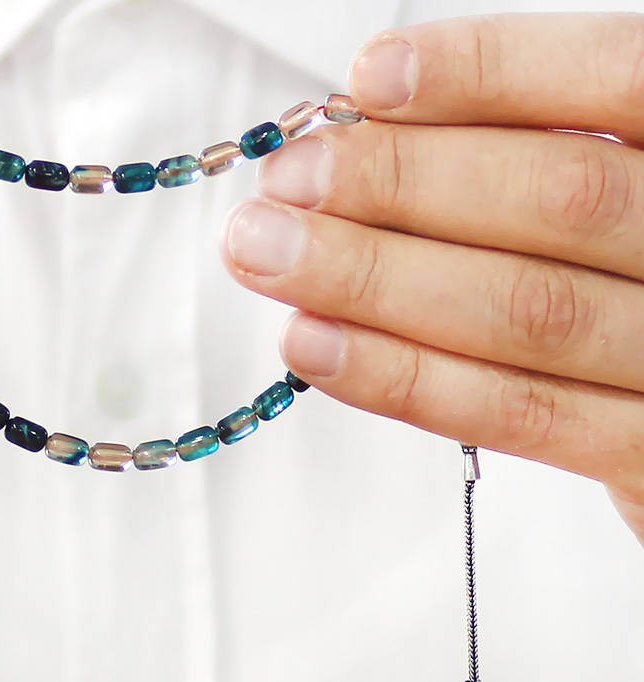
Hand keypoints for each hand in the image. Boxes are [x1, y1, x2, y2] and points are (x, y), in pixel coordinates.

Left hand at [220, 13, 643, 544]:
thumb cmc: (624, 285)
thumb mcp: (602, 194)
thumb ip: (516, 158)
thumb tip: (365, 131)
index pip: (616, 81)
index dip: (491, 71)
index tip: (370, 79)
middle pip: (557, 199)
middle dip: (400, 185)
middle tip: (285, 186)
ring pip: (524, 309)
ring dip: (374, 280)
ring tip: (268, 255)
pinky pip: (514, 414)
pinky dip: (402, 376)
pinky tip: (312, 345)